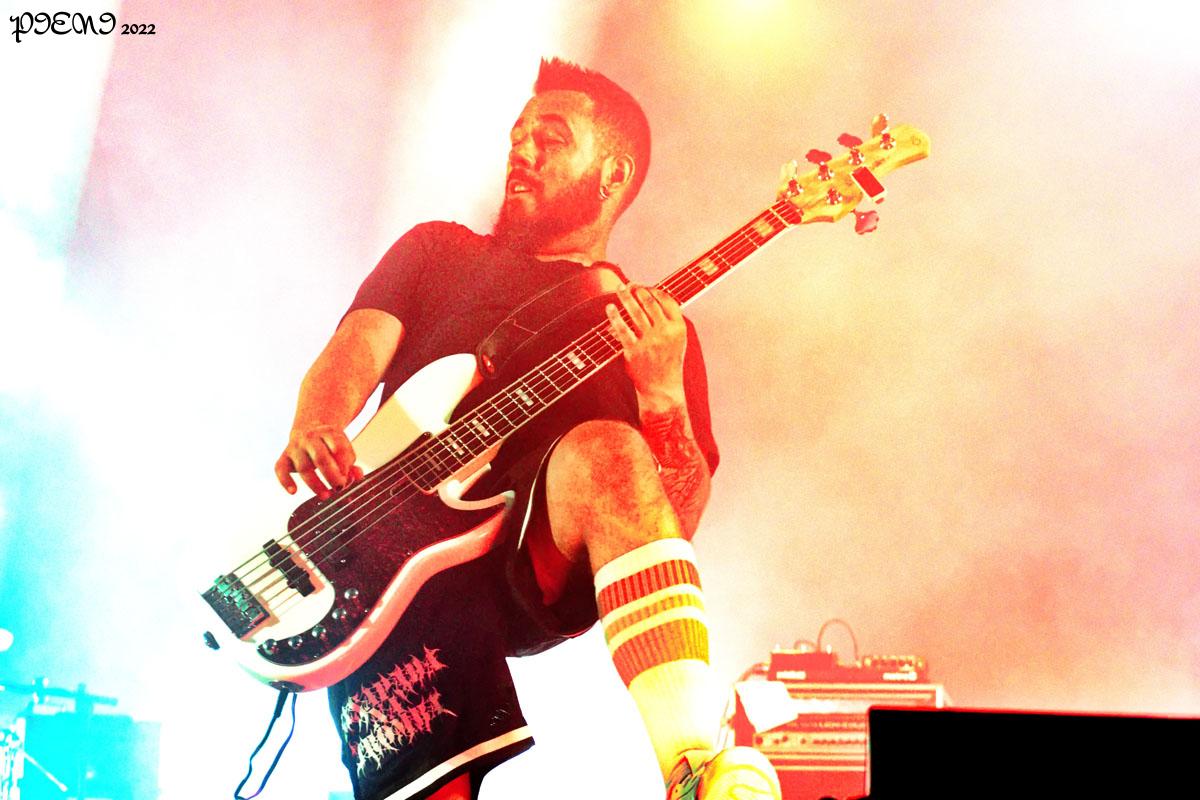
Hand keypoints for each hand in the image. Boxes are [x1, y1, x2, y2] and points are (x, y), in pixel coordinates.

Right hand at [274, 424, 362, 498]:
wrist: (309, 428)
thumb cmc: (330, 444)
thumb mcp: (344, 448)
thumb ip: (352, 463)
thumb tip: (357, 475)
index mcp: (329, 432)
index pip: (339, 447)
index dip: (345, 464)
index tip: (348, 475)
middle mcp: (311, 438)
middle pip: (321, 459)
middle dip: (332, 476)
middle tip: (339, 488)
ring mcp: (296, 447)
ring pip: (304, 467)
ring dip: (315, 485)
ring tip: (326, 496)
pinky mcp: (284, 456)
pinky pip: (280, 468)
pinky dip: (285, 481)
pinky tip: (294, 492)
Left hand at [605, 284, 686, 409]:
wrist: (662, 388)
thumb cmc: (668, 361)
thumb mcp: (677, 339)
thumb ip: (668, 320)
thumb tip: (651, 298)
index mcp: (678, 327)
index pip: (666, 300)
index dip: (653, 290)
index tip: (644, 287)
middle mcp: (665, 332)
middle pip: (649, 303)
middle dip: (638, 290)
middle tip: (630, 285)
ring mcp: (649, 341)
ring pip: (635, 312)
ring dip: (626, 297)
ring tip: (620, 289)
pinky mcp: (634, 351)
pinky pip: (622, 329)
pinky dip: (614, 316)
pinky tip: (610, 308)